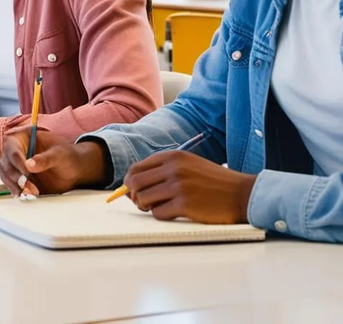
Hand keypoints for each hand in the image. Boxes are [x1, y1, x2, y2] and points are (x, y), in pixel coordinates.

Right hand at [0, 129, 106, 196]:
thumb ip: (45, 159)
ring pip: (6, 175)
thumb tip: (29, 164)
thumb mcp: (59, 154)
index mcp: (24, 138)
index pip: (12, 147)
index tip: (27, 173)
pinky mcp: (19, 178)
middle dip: (16, 177)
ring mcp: (16, 165)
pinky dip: (16, 191)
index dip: (16, 160)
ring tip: (30, 193)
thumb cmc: (67, 155)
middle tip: (29, 187)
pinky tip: (26, 195)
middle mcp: (16, 150)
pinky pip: (11, 184)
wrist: (74, 169)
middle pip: (6, 163)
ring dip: (15, 186)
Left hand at [123, 151, 255, 223]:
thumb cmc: (214, 181)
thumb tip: (134, 183)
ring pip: (143, 198)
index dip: (130, 182)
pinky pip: (158, 213)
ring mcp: (178, 186)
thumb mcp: (188, 164)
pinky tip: (173, 213)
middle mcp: (173, 169)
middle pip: (135, 182)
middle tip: (141, 203)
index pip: (137, 167)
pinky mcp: (185, 205)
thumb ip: (163, 169)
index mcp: (172, 157)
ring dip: (146, 207)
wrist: (241, 193)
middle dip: (133, 195)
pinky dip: (161, 215)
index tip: (133, 191)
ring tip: (157, 207)